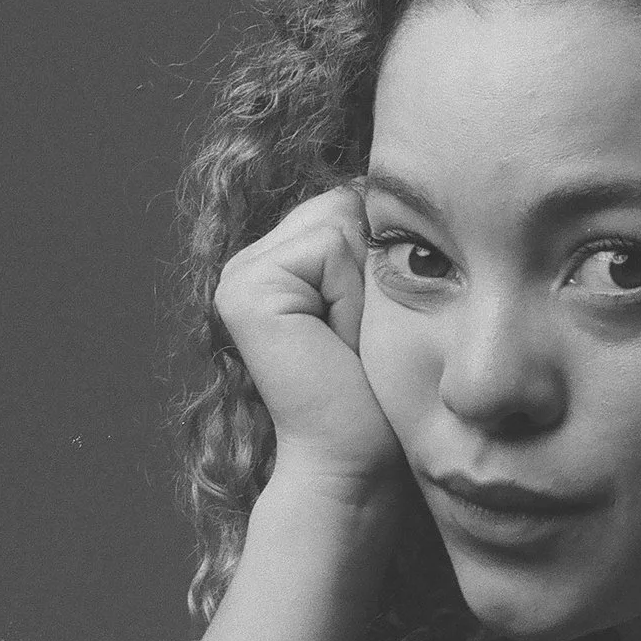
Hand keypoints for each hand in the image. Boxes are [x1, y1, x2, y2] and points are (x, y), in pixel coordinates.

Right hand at [214, 185, 406, 501]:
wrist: (358, 463)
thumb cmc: (381, 396)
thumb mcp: (382, 304)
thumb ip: (370, 240)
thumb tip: (399, 177)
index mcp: (278, 264)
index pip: (351, 204)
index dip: (381, 258)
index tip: (370, 327)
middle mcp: (249, 263)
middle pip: (346, 204)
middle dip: (372, 265)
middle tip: (359, 339)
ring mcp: (240, 274)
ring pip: (340, 220)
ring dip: (364, 283)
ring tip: (348, 342)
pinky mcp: (244, 290)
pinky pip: (329, 246)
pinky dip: (349, 294)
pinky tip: (333, 340)